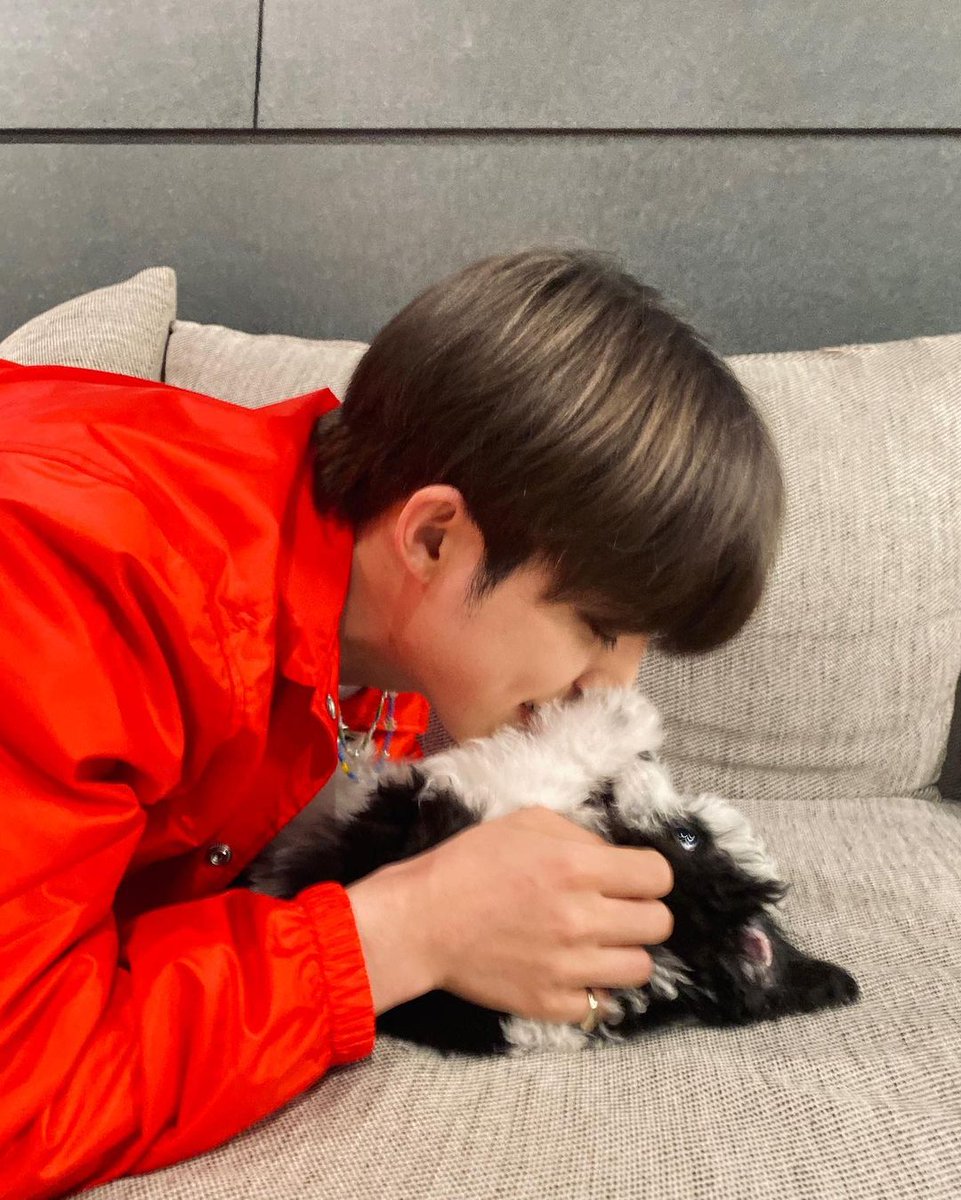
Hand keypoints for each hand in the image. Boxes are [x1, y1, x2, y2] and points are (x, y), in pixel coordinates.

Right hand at [406, 804, 673, 1024]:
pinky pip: (602, 1004)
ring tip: (597, 943)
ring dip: (624, 952)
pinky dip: (592, 989)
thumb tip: (615, 858)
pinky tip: (572, 971)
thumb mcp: (527, 822)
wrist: (421, 921)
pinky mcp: (550, 1003)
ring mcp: (568, 966)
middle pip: (659, 924)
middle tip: (613, 909)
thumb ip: (580, 835)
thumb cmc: (470, 862)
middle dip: (641, 912)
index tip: (629, 878)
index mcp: (577, 867)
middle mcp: (581, 918)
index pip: (658, 876)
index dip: (647, 875)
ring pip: (641, 969)